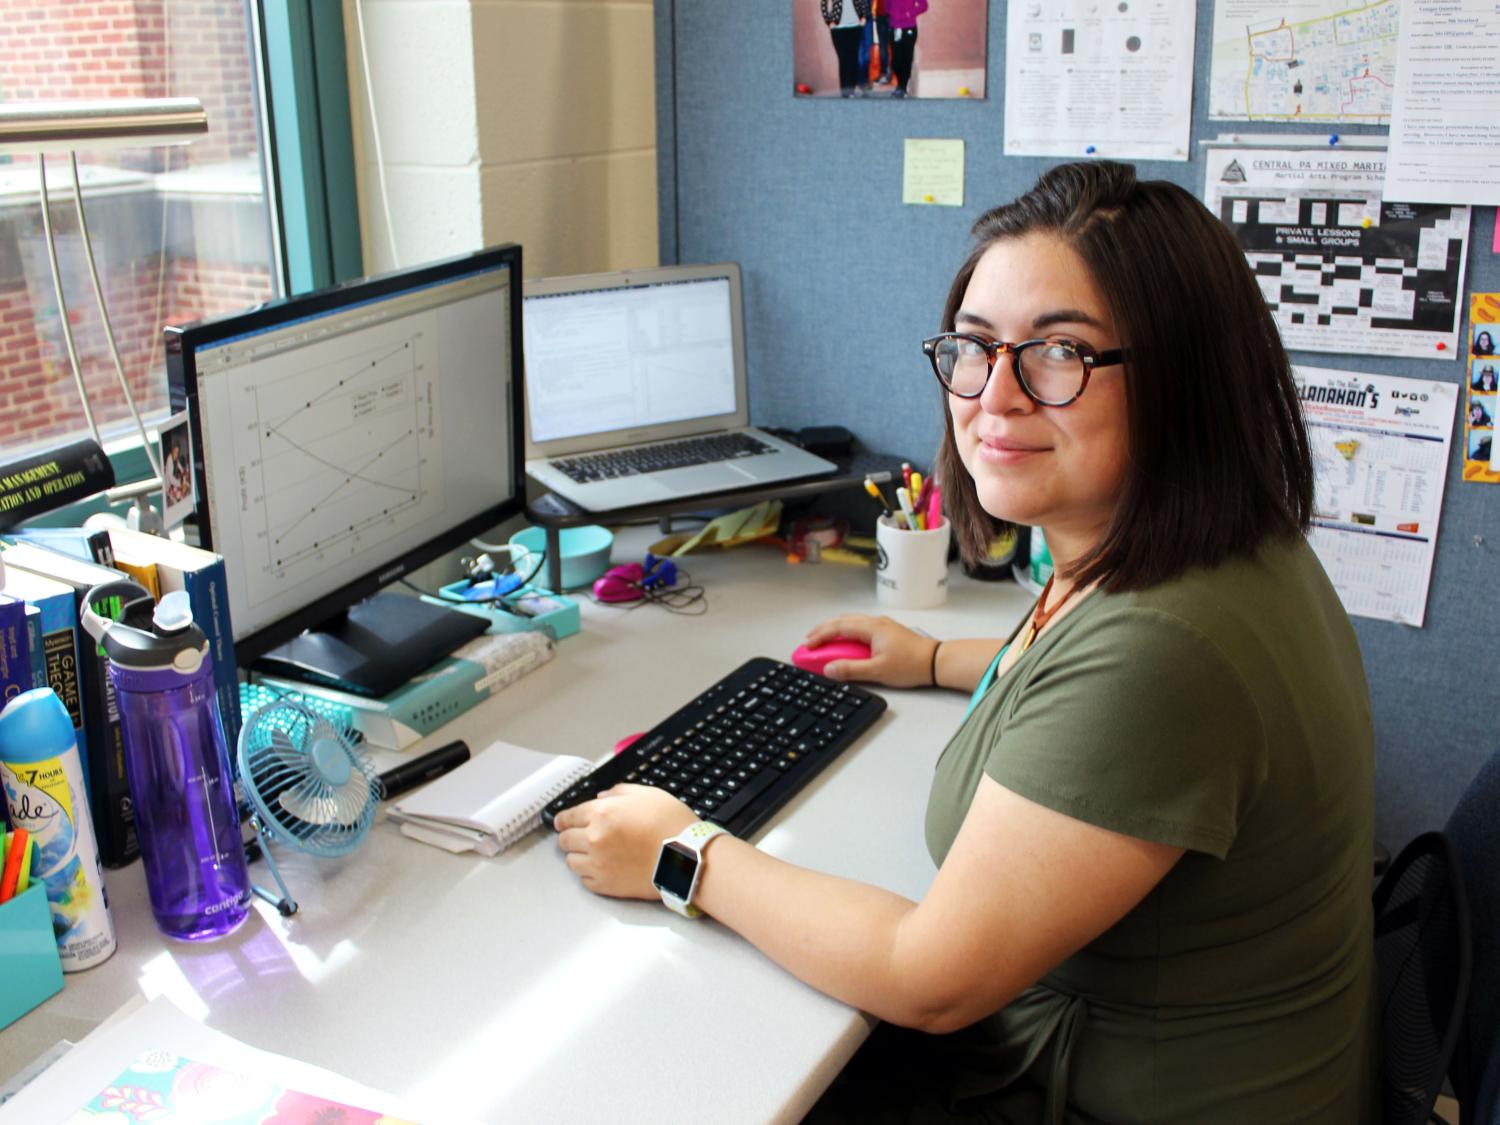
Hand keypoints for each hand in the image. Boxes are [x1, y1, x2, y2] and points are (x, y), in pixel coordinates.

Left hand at [554, 785, 696, 899]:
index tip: (561, 822)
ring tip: (593, 855)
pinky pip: (584, 881)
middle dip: (570, 837)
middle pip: (565, 840)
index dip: (563, 819)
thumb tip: (604, 796)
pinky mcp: (605, 885)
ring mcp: (597, 864)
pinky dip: (590, 875)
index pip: (568, 816)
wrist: (685, 859)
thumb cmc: (672, 826)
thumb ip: (620, 792)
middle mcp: (594, 838)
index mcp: (602, 813)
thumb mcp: (648, 795)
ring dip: (579, 856)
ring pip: (571, 862)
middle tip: (579, 837)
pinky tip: (603, 868)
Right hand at [803, 614, 938, 687]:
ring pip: (851, 623)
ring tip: (823, 640)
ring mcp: (882, 626)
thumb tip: (829, 669)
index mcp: (871, 627)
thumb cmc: (911, 664)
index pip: (838, 628)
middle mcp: (875, 622)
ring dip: (834, 630)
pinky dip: (846, 633)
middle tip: (809, 641)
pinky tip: (844, 642)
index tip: (808, 646)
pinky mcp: (887, 632)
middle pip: (842, 621)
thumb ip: (850, 669)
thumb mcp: (877, 670)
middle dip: (823, 630)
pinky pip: (860, 628)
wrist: (936, 662)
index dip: (820, 636)